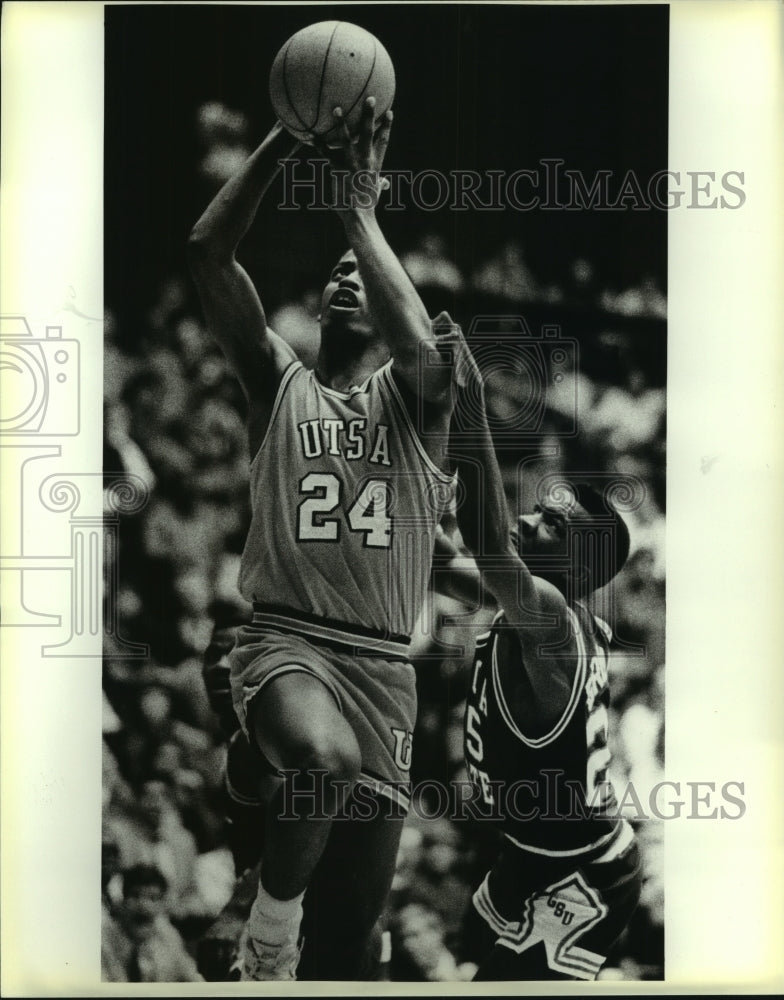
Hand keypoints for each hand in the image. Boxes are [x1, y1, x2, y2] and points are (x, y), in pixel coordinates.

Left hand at [314, 96, 392, 214]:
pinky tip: (311, 136)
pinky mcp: (338, 170)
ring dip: (341, 123)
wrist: (358, 216)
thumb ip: (380, 184)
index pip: (384, 141)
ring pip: (347, 139)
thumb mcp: (376, 192)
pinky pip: (326, 154)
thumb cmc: (368, 205)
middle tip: (370, 98)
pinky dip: (318, 145)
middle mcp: (365, 160)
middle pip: (369, 133)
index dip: (387, 125)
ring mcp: (351, 164)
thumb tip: (385, 183)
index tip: (389, 111)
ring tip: (335, 109)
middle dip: (369, 115)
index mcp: (376, 164)